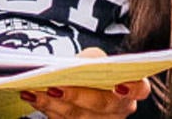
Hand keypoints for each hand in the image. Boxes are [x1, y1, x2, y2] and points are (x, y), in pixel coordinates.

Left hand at [19, 49, 150, 118]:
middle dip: (78, 95)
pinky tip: (31, 95)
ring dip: (53, 103)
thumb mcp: (94, 58)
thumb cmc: (90, 67)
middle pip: (101, 105)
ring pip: (78, 116)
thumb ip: (91, 60)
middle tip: (56, 86)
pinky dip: (44, 106)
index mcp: (131, 88)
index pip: (140, 89)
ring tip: (36, 90)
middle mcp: (119, 109)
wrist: (79, 80)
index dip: (132, 89)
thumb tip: (78, 65)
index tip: (118, 85)